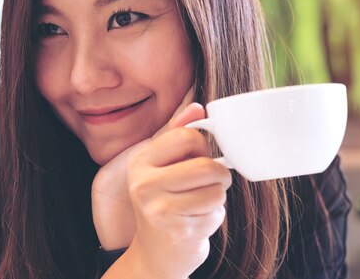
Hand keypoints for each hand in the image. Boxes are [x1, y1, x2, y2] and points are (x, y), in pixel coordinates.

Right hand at [123, 107, 230, 277]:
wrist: (155, 253)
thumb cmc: (165, 202)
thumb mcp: (164, 166)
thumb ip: (178, 134)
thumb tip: (198, 107)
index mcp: (141, 161)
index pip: (187, 136)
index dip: (202, 147)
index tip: (198, 159)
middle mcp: (144, 184)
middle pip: (206, 166)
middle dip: (218, 175)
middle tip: (211, 183)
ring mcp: (158, 209)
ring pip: (216, 190)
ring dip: (217, 198)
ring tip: (200, 204)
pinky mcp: (176, 231)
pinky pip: (215, 213)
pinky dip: (213, 217)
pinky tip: (196, 221)